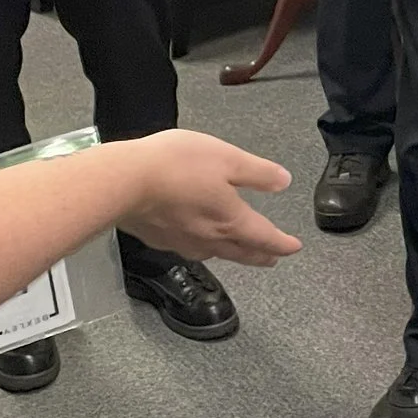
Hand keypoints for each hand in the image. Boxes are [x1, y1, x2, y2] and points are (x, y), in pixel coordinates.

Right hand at [119, 130, 301, 267]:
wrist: (123, 184)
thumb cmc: (177, 165)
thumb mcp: (227, 158)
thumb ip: (258, 172)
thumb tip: (284, 182)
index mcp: (231, 220)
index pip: (265, 238)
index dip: (283, 244)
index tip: (294, 248)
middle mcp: (210, 239)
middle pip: (243, 252)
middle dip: (261, 255)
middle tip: (272, 258)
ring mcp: (183, 243)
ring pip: (216, 254)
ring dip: (233, 253)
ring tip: (240, 250)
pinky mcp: (159, 240)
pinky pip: (190, 248)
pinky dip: (202, 246)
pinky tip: (197, 240)